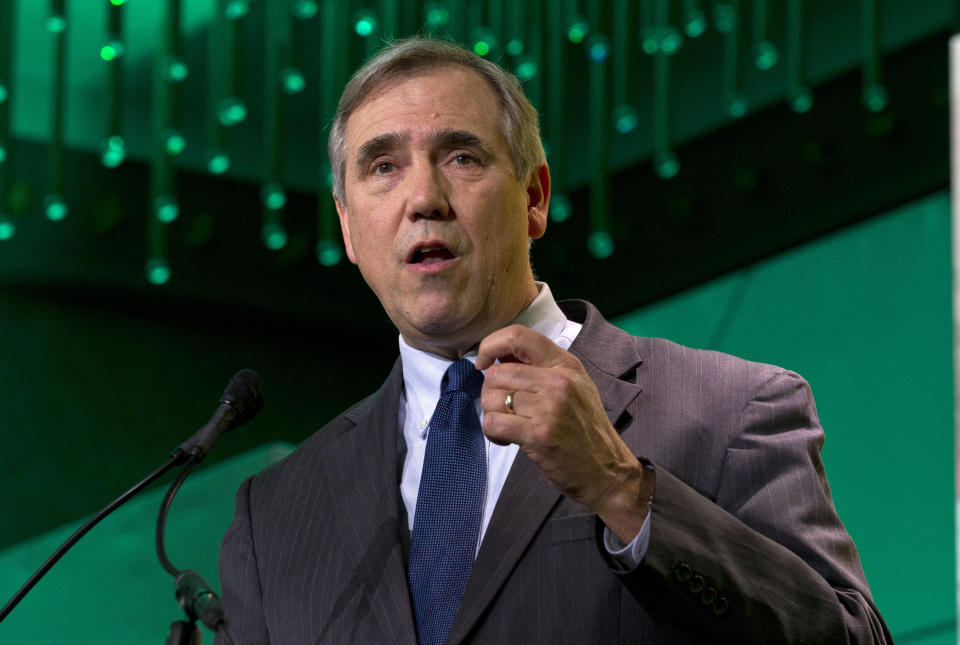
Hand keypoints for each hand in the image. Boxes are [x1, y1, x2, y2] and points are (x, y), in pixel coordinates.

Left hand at [476, 325, 651, 543]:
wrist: (606, 469)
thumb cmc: (584, 429)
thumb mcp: (572, 387)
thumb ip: (539, 368)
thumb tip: (497, 356)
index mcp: (565, 364)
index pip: (518, 335)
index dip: (491, 345)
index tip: (485, 363)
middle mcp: (558, 381)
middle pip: (497, 372)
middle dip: (489, 392)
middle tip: (503, 408)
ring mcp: (549, 407)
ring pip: (491, 397)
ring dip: (491, 413)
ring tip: (508, 425)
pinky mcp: (539, 434)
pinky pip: (493, 422)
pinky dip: (492, 432)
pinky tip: (506, 438)